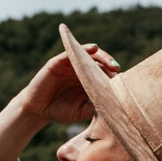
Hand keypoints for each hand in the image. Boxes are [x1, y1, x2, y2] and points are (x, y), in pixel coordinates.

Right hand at [0, 45, 118, 160]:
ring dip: (102, 56)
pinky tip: (93, 49)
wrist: (38, 110)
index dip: (114, 76)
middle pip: (100, 61)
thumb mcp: (80, 112)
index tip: (123, 83)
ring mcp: (71, 64)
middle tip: (117, 69)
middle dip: (110, 64)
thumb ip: (94, 108)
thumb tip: (111, 105)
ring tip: (110, 62)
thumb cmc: (60, 111)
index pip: (105, 74)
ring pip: (89, 54)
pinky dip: (83, 48)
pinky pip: (72, 51)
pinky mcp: (59, 61)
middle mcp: (81, 70)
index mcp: (89, 81)